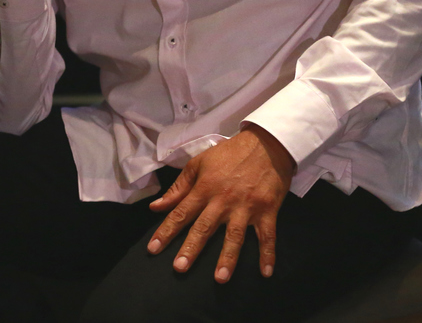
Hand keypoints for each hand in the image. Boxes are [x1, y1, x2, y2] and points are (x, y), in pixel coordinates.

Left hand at [146, 124, 295, 283]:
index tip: (153, 249)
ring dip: (228, 257)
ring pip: (235, 235)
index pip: (181, 213)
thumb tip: (156, 207)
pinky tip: (266, 272)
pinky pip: (268, 235)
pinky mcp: (267, 210)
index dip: (166, 231)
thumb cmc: (229, 153)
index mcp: (204, 188)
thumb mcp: (199, 163)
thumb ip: (178, 187)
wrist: (266, 143)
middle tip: (180, 268)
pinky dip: (268, 254)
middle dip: (191, 248)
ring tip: (220, 278)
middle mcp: (223, 200)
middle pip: (204, 227)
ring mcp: (246, 206)